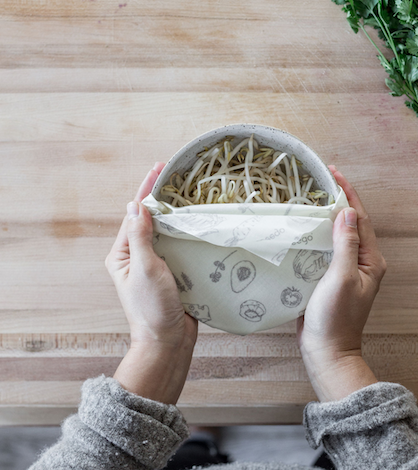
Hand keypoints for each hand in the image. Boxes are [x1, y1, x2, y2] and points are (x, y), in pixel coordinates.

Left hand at [106, 163, 197, 403]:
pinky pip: (182, 247)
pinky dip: (190, 234)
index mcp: (123, 254)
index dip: (147, 190)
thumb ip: (141, 237)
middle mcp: (138, 257)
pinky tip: (202, 224)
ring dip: (180, 215)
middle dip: (165, 198)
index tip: (160, 168)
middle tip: (181, 175)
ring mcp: (158, 266)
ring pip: (169, 233)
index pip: (135, 214)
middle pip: (152, 220)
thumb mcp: (145, 268)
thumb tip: (137, 206)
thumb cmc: (151, 308)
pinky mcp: (176, 274)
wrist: (167, 341)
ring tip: (194, 194)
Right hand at [297, 166, 386, 400]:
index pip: (359, 218)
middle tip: (318, 180)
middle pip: (350, 223)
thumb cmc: (336, 319)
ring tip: (308, 197)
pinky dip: (315, 236)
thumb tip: (347, 213)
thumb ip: (345, 245)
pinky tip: (301, 228)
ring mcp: (347, 272)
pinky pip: (325, 250)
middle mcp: (363, 263)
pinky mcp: (331, 280)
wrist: (327, 352)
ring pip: (336, 236)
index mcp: (371, 260)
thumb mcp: (341, 278)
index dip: (347, 194)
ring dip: (325, 217)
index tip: (333, 173)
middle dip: (336, 200)